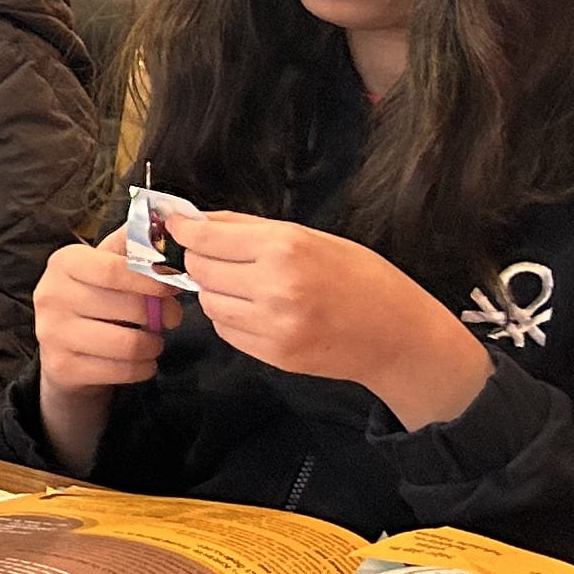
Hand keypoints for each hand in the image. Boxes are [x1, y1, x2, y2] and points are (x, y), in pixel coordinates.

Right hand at [33, 235, 175, 468]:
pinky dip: (142, 368)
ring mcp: (51, 333)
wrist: (65, 349)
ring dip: (153, 345)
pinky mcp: (62, 367)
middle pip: (126, 307)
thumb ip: (134, 245)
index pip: (113, 270)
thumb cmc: (96, 299)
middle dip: (161, 314)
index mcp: (64, 262)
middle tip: (173, 316)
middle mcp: (50, 294)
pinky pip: (121, 371)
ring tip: (153, 340)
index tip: (175, 285)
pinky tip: (141, 360)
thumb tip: (168, 221)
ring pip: (128, 344)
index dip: (151, 279)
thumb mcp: (108, 265)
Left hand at [175, 211, 491, 426]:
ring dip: (216, 291)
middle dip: (202, 260)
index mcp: (286, 247)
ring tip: (246, 285)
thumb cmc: (361, 278)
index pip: (205, 237)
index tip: (175, 226)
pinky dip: (231, 318)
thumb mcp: (313, 237)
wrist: (399, 335)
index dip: (184, 231)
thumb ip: (251, 229)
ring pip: (208, 302)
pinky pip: (226, 330)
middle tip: (220, 258)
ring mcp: (273, 324)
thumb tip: (198, 220)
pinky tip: (258, 310)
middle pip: (199, 269)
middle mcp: (275, 285)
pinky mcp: (273, 354)